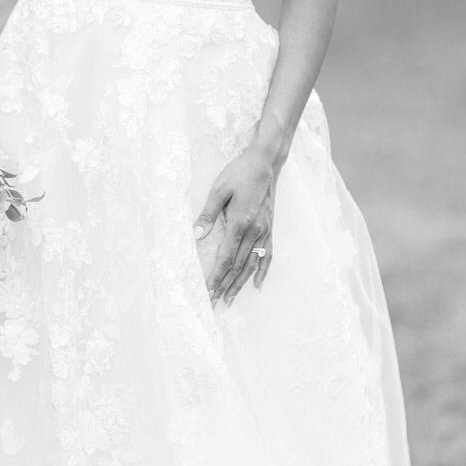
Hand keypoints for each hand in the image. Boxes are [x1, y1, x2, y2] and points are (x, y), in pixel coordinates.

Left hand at [194, 147, 275, 304]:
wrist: (265, 163)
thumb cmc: (239, 173)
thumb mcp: (219, 189)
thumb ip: (208, 213)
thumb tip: (196, 234)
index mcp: (239, 223)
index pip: (226, 258)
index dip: (216, 277)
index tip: (207, 291)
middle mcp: (254, 231)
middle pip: (238, 266)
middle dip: (225, 286)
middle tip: (214, 303)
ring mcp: (264, 231)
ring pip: (252, 264)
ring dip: (241, 284)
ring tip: (230, 299)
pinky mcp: (269, 229)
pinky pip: (267, 255)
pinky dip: (262, 271)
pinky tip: (257, 283)